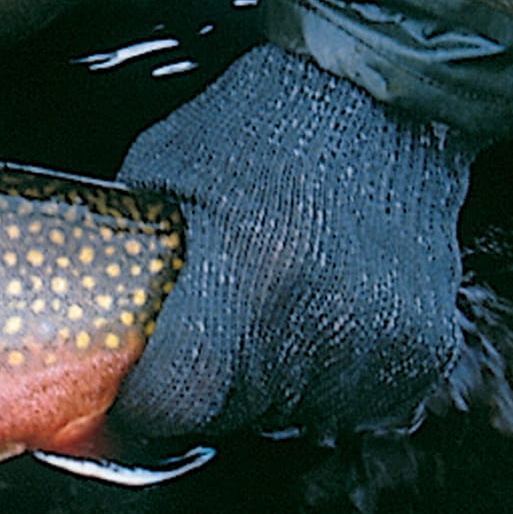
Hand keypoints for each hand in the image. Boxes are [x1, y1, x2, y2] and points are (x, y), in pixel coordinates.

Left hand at [113, 44, 477, 443]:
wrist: (379, 97)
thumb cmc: (252, 128)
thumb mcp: (160, 176)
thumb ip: (129, 267)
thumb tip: (88, 349)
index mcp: (248, 274)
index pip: (178, 403)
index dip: (144, 404)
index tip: (135, 387)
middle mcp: (322, 318)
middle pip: (234, 414)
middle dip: (206, 388)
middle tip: (209, 319)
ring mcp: (381, 342)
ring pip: (293, 416)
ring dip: (270, 382)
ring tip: (272, 300)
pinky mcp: (424, 353)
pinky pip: (355, 406)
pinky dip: (328, 376)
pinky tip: (322, 310)